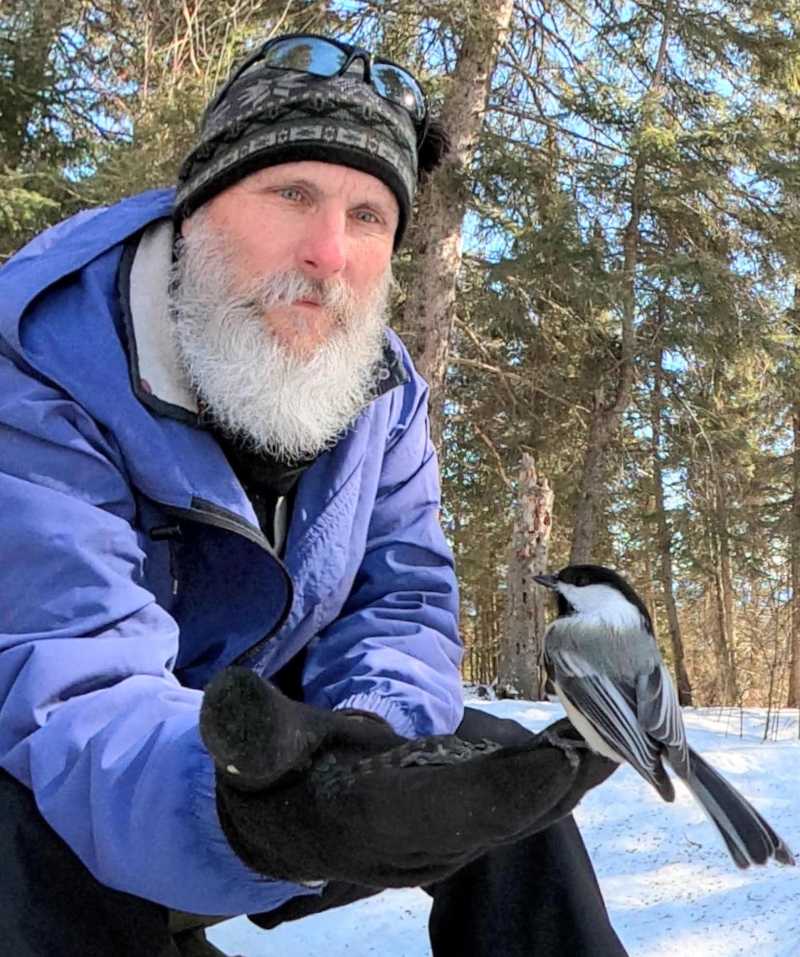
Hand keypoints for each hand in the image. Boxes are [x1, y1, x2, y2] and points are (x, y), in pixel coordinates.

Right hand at [200, 668, 615, 888]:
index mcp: (374, 818)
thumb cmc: (273, 774)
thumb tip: (229, 700)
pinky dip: (556, 777)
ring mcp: (448, 841)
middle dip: (566, 774)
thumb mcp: (255, 746)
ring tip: (624, 733)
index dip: (510, 783)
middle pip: (507, 812)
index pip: (452, 806)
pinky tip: (586, 746)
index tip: (565, 751)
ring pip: (523, 813)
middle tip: (623, 729)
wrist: (280, 821)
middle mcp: (421, 842)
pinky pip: (520, 805)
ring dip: (573, 775)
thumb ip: (253, 728)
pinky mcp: (462, 828)